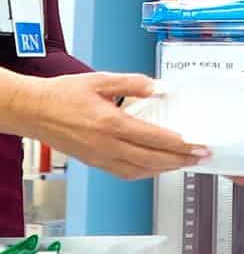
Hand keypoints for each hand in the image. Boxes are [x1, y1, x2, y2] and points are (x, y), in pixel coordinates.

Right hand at [12, 72, 206, 179]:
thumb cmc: (63, 95)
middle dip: (180, 159)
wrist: (33, 110)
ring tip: (185, 163)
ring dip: (165, 169)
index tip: (197, 145)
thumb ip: (133, 83)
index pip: (154, 139)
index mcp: (110, 124)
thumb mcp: (101, 80)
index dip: (179, 144)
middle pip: (152, 159)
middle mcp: (106, 145)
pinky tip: (156, 167)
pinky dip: (145, 173)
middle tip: (200, 157)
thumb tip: (159, 88)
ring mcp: (100, 157)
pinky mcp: (94, 162)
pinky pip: (125, 173)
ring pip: (140, 171)